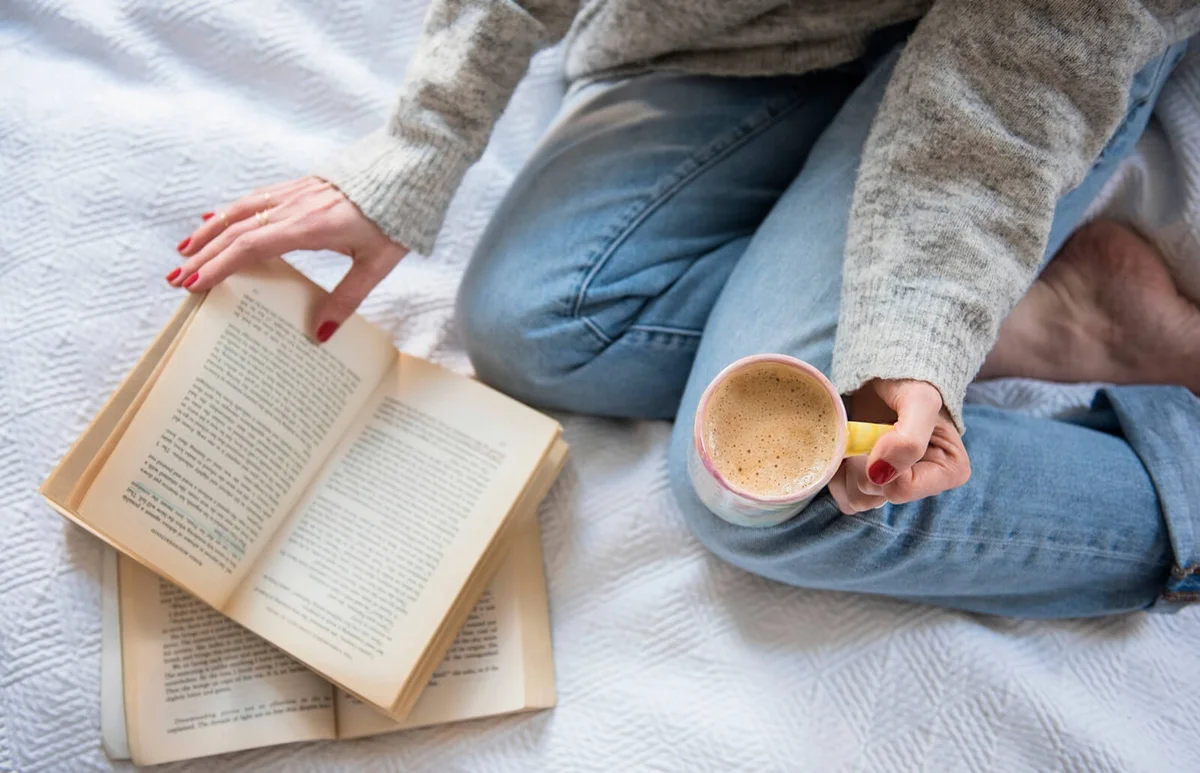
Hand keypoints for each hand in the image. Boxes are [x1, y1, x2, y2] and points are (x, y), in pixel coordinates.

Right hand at [168, 176, 408, 341]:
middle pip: (235, 231)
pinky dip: (230, 211)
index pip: (250, 247)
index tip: (195, 284)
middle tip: (176, 280)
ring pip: (239, 210)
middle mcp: (294, 207)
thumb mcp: (377, 265)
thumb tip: (320, 334)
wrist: (409, 168)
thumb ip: (347, 299)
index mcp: (309, 227)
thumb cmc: (397, 219)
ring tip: (184, 251)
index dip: (219, 266)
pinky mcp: (300, 186)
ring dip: (208, 231)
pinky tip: (216, 217)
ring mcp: (294, 194)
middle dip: (202, 256)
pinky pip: (255, 198)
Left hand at [828, 379, 969, 513]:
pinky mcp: (867, 483)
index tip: (882, 431)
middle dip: (861, 462)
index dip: (882, 462)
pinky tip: (845, 449)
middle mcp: (922, 485)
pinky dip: (836, 473)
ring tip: (856, 437)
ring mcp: (892, 485)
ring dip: (846, 467)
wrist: (885, 373)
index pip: (901, 490)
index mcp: (948, 471)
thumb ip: (909, 441)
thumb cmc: (910, 381)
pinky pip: (843, 495)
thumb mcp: (921, 401)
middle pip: (875, 495)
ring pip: (856, 500)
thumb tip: (879, 475)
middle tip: (866, 431)